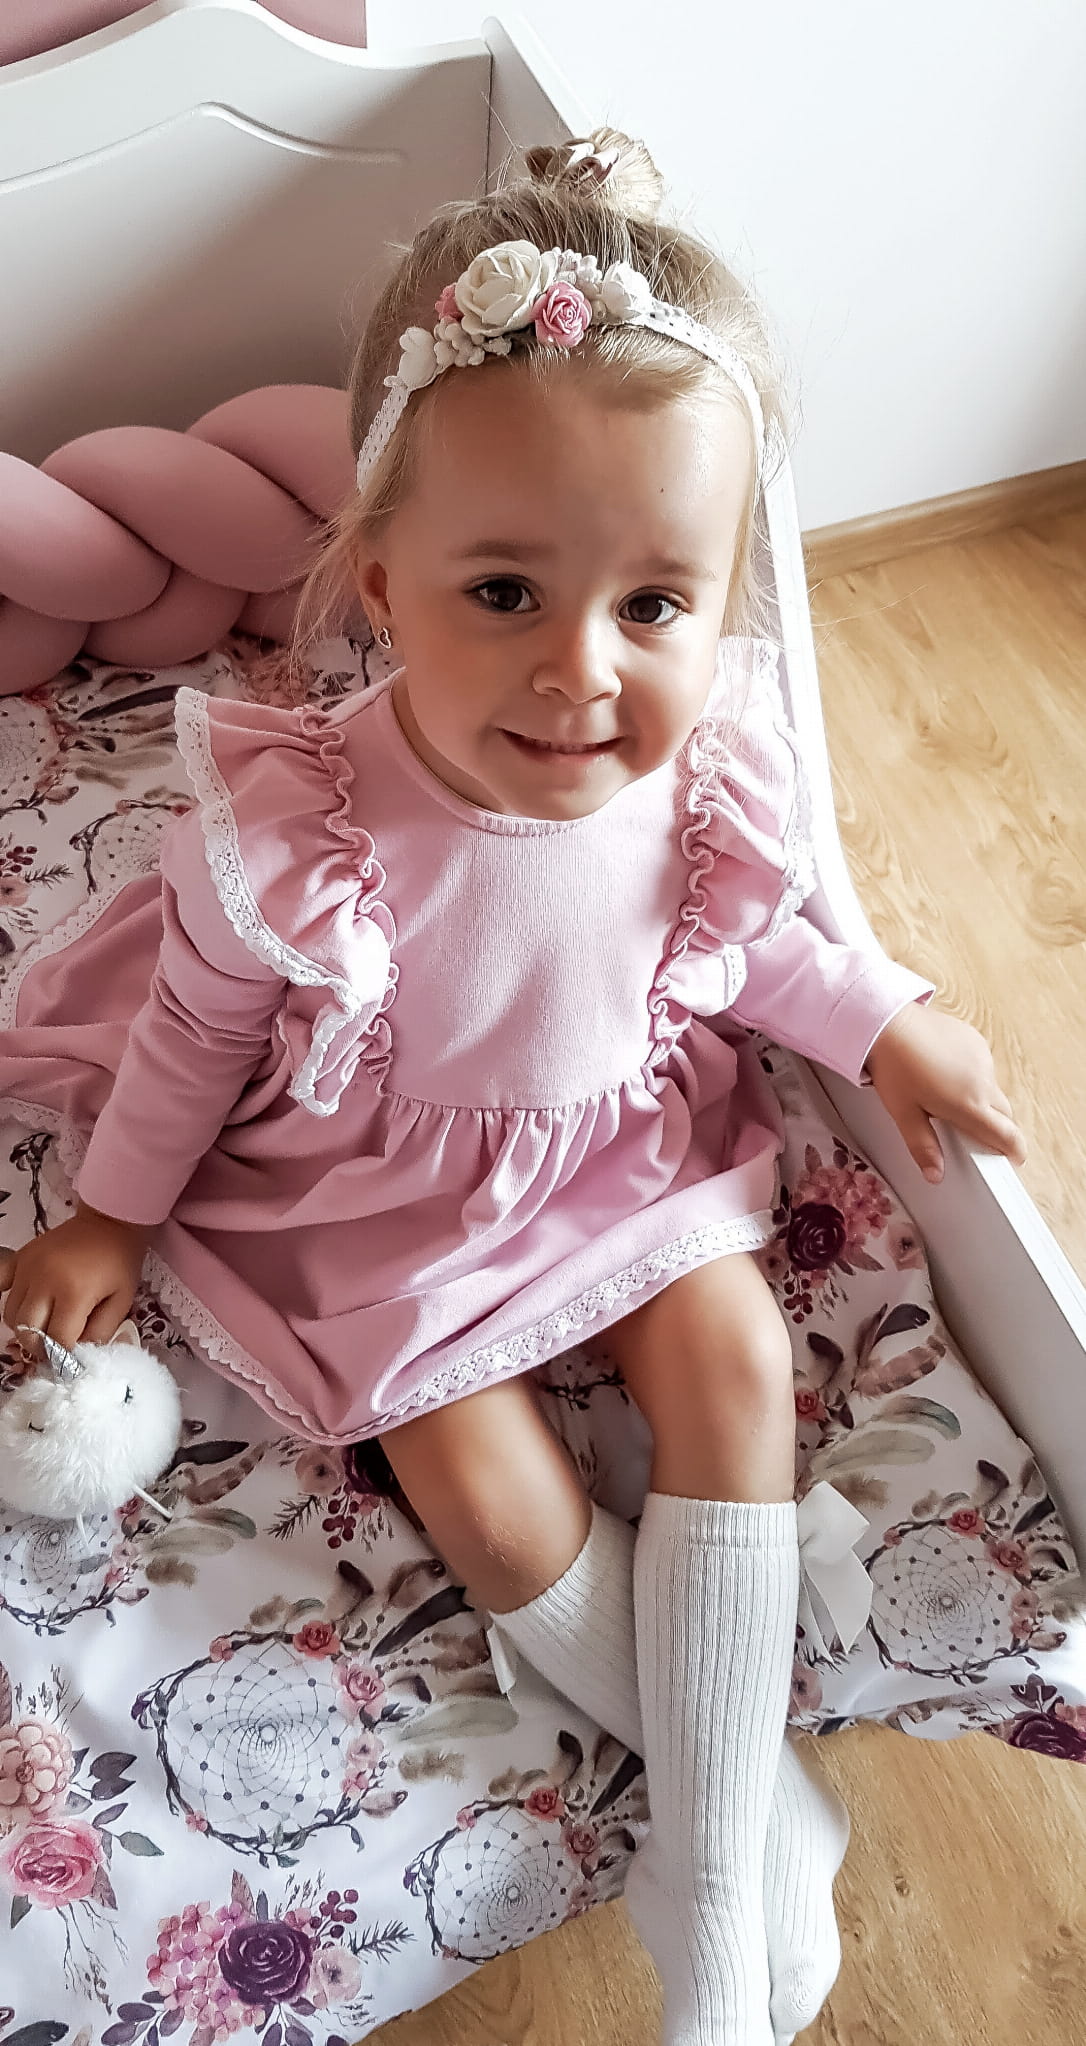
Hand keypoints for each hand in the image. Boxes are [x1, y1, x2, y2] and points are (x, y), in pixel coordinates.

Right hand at [0, 1201, 149, 1352]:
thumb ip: (100, 1333)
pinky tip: (30, 1302)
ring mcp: (28, 1268)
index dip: (63, 1358)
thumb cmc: (120, 1262)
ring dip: (26, 1327)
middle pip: (27, 1331)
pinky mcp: (20, 1258)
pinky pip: (2, 1286)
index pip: (57, 1340)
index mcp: (74, 1292)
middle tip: (55, 1347)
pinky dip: (12, 1300)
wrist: (110, 1222)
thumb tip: (77, 1354)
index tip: (69, 1361)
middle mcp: (45, 1280)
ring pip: (11, 1314)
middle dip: (41, 1348)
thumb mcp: (122, 1301)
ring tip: (46, 1325)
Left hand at [864, 1002, 1026, 1184]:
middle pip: (1003, 1113)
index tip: (1013, 1159)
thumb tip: (935, 1174)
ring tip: (948, 1098)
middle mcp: (983, 1082)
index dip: (1014, 1150)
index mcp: (969, 1104)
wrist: (888, 1023)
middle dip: (996, 1126)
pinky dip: (973, 1077)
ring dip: (981, 1099)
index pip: (1006, 1134)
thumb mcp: (904, 1114)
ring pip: (993, 1089)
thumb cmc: (894, 1069)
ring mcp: (982, 1059)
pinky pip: (983, 1067)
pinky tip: (946, 1073)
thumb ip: (923, 1146)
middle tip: (973, 1133)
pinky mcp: (976, 1041)